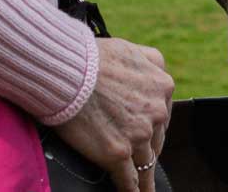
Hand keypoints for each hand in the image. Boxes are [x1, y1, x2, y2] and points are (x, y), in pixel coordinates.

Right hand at [54, 35, 173, 191]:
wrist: (65, 69)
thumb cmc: (89, 56)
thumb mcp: (129, 49)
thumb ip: (147, 61)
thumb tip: (150, 69)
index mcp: (162, 84)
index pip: (162, 113)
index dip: (151, 124)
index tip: (146, 133)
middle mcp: (156, 110)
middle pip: (155, 138)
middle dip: (147, 147)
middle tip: (139, 158)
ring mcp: (139, 134)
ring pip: (146, 163)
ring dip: (145, 176)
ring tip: (145, 189)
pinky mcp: (118, 154)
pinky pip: (130, 180)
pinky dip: (132, 190)